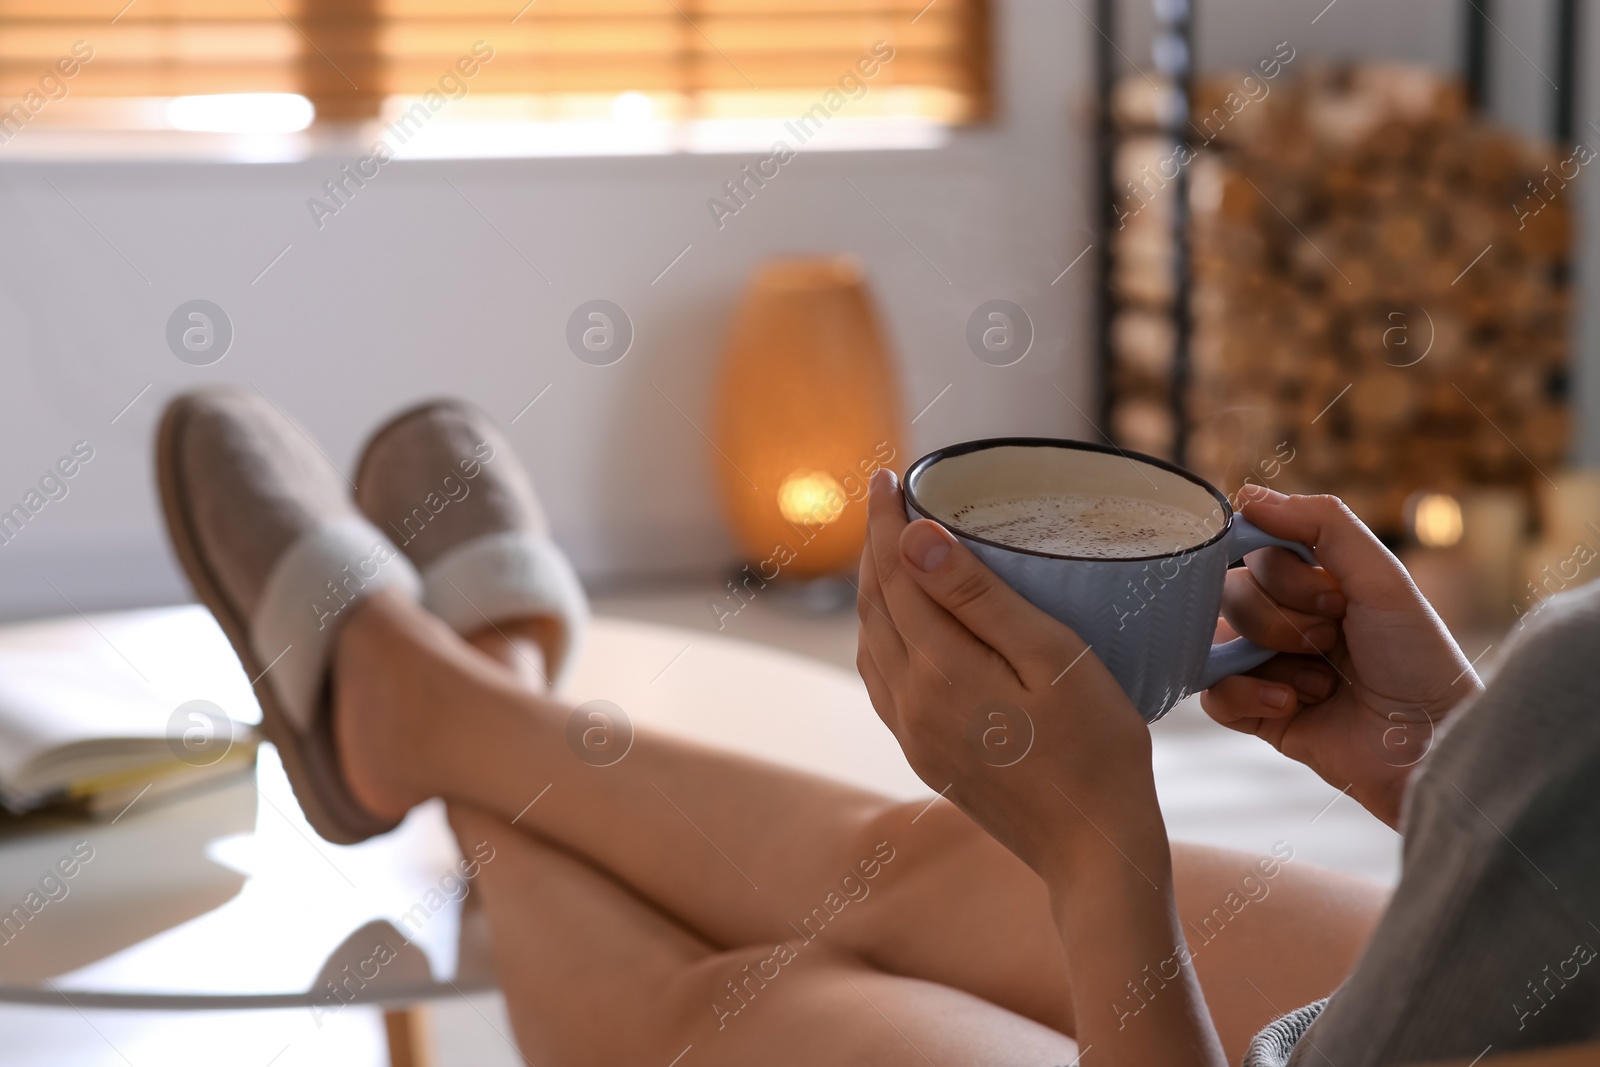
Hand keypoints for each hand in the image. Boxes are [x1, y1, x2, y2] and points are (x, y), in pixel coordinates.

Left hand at [858, 470, 1228, 1066]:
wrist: (1093, 851)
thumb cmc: (1097, 749)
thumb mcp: (1053, 659)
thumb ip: (979, 598)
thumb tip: (914, 540)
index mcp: (939, 672)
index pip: (895, 575)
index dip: (887, 521)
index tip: (886, 476)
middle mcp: (910, 702)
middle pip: (874, 605)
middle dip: (877, 546)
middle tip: (887, 498)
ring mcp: (913, 734)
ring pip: (871, 644)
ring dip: (875, 591)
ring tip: (892, 549)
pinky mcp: (924, 755)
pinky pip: (883, 681)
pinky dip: (882, 637)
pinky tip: (901, 625)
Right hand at [1200, 487, 1481, 827]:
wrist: (1430, 746)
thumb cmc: (1419, 660)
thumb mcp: (1382, 577)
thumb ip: (1321, 522)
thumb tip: (1244, 495)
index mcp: (1316, 583)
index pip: (1256, 552)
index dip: (1284, 574)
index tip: (1333, 597)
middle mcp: (1288, 620)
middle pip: (1232, 595)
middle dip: (1284, 622)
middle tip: (1334, 643)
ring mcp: (1268, 667)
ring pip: (1217, 641)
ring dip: (1273, 659)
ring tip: (1323, 683)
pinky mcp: (1257, 714)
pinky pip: (1212, 693)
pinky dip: (1247, 696)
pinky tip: (1291, 707)